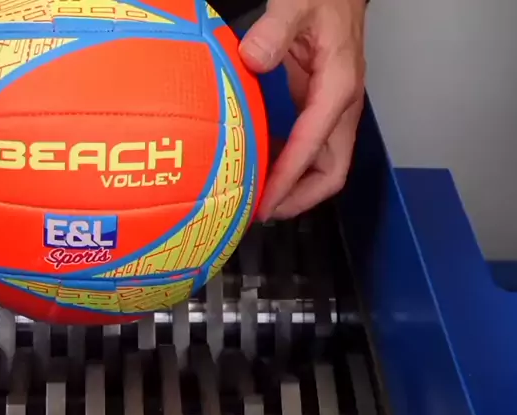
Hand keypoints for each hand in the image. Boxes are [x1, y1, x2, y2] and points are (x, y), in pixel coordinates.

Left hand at [239, 0, 366, 220]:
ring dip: (294, 188)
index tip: (266, 202)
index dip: (290, 179)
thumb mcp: (297, 4)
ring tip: (258, 202)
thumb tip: (255, 59)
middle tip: (261, 213)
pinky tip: (261, 170)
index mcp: (339, 87)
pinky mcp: (319, 107)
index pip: (316, 146)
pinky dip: (289, 166)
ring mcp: (332, 109)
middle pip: (331, 171)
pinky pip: (309, 148)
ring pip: (323, 165)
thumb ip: (276, 29)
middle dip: (299, 198)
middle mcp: (341, 105)